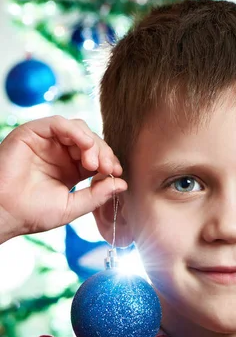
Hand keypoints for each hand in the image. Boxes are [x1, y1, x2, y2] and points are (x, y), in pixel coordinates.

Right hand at [0, 116, 127, 241]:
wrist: (5, 213)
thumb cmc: (33, 213)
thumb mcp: (72, 206)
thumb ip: (97, 195)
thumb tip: (123, 184)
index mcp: (71, 169)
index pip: (97, 157)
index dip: (109, 161)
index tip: (116, 173)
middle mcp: (60, 153)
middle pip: (91, 141)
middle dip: (104, 153)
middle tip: (107, 168)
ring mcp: (47, 142)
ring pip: (78, 129)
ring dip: (92, 143)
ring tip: (93, 163)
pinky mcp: (33, 133)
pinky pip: (58, 123)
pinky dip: (75, 131)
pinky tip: (84, 145)